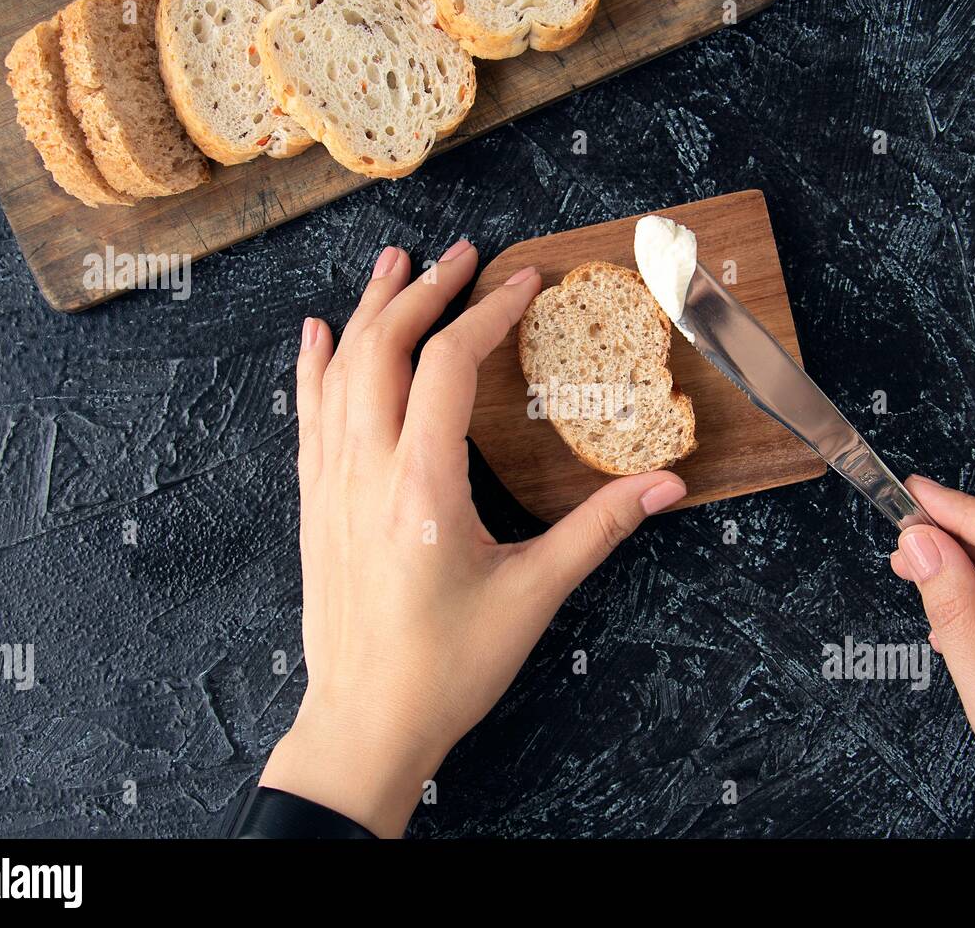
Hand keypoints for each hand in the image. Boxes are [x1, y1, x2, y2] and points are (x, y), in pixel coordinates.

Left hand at [260, 240, 687, 836]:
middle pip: (385, 350)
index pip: (449, 367)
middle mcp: (366, 472)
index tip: (521, 282)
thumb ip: (599, 530)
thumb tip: (667, 486)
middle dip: (424, 290)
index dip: (487, 313)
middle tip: (461, 252)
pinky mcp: (314, 505)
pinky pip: (307, 416)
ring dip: (369, 310)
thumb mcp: (533, 596)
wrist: (365, 723)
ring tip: (394, 261)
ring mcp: (330, 486)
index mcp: (422, 487)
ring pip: (339, 372)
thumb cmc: (446, 667)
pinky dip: (312, 366)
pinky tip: (317, 332)